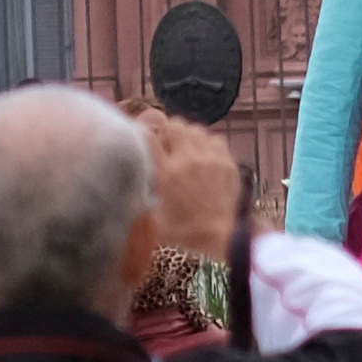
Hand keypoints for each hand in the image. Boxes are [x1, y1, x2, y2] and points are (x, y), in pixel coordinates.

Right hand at [143, 117, 245, 257]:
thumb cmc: (184, 232)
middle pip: (175, 125)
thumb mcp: (155, 218)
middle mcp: (187, 161)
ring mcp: (209, 159)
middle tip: (170, 146)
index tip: (146, 140)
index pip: (149, 136)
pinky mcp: (227, 162)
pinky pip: (216, 139)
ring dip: (189, 137)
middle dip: (170, 133)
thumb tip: (134, 187)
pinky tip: (207, 157)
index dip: (145, 134)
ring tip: (189, 150)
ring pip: (196, 129)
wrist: (220, 237)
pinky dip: (209, 145)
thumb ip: (143, 199)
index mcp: (165, 174)